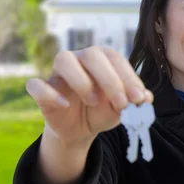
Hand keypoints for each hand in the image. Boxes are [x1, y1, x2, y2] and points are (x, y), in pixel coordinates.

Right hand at [25, 47, 153, 144]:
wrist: (82, 129)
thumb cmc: (104, 110)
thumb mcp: (123, 108)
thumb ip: (135, 101)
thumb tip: (147, 98)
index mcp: (103, 59)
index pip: (116, 59)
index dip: (129, 78)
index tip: (138, 99)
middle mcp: (80, 59)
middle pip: (92, 55)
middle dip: (110, 80)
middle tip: (121, 103)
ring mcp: (58, 72)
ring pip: (64, 59)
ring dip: (81, 81)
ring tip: (93, 101)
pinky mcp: (41, 89)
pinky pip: (36, 84)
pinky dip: (48, 93)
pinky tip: (65, 104)